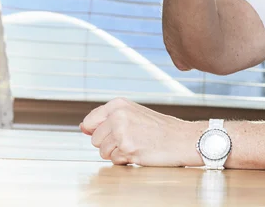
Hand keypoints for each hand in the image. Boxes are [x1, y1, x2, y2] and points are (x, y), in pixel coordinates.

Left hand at [80, 97, 204, 166]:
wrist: (182, 138)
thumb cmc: (160, 128)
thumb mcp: (133, 114)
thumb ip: (108, 119)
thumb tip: (82, 127)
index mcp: (118, 104)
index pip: (90, 121)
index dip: (98, 131)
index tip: (114, 133)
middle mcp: (118, 115)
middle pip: (95, 139)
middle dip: (109, 144)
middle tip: (131, 139)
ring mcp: (122, 132)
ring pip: (102, 152)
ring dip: (117, 153)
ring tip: (136, 145)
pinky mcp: (127, 148)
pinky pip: (115, 160)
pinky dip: (125, 160)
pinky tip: (140, 152)